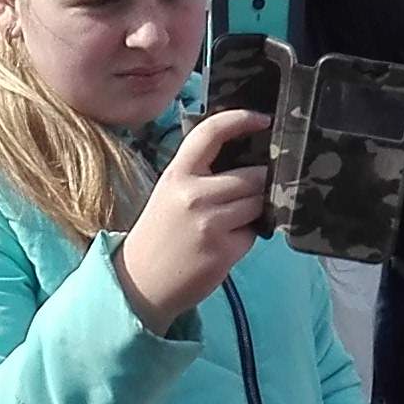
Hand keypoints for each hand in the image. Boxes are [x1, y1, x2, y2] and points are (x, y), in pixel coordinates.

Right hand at [117, 107, 271, 325]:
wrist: (141, 283)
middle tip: (249, 193)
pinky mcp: (224, 250)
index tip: (263, 119)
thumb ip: (200, 173)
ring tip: (232, 221)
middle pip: (252, 175)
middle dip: (259, 183)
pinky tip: (227, 243)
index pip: (210, 133)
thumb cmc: (160, 234)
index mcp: (177, 175)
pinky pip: (254, 232)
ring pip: (258, 203)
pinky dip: (248, 235)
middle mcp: (193, 195)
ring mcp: (209, 223)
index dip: (241, 119)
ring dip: (255, 209)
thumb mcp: (170, 193)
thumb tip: (247, 156)